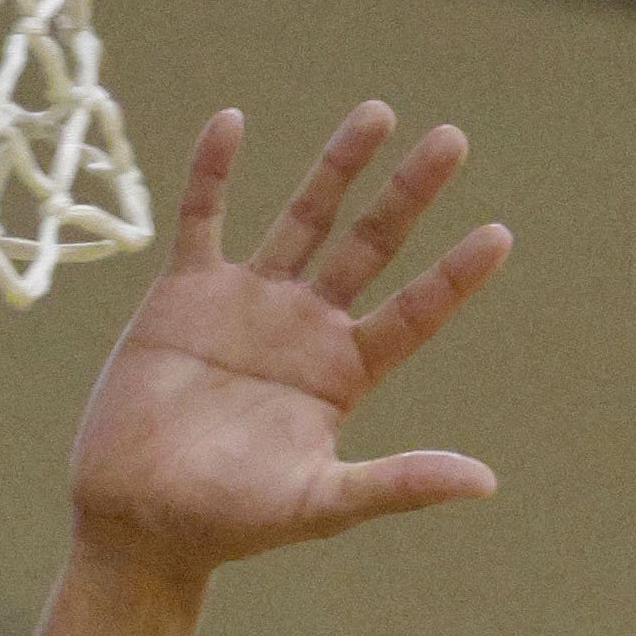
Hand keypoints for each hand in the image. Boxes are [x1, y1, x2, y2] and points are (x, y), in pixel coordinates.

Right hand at [66, 101, 507, 586]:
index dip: (454, 275)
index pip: (413, 313)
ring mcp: (247, 302)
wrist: (136, 519)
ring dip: (338, 165)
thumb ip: (399, 484)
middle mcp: (304, 328)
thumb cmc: (228, 523)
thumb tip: (485, 483)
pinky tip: (231, 121)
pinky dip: (212, 171)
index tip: (499, 234)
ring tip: (379, 112)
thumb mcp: (321, 505)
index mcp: (342, 375)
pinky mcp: (185, 291)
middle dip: (408, 193)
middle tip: (454, 139)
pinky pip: (202, 216)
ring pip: (303, 216)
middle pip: (369, 246)